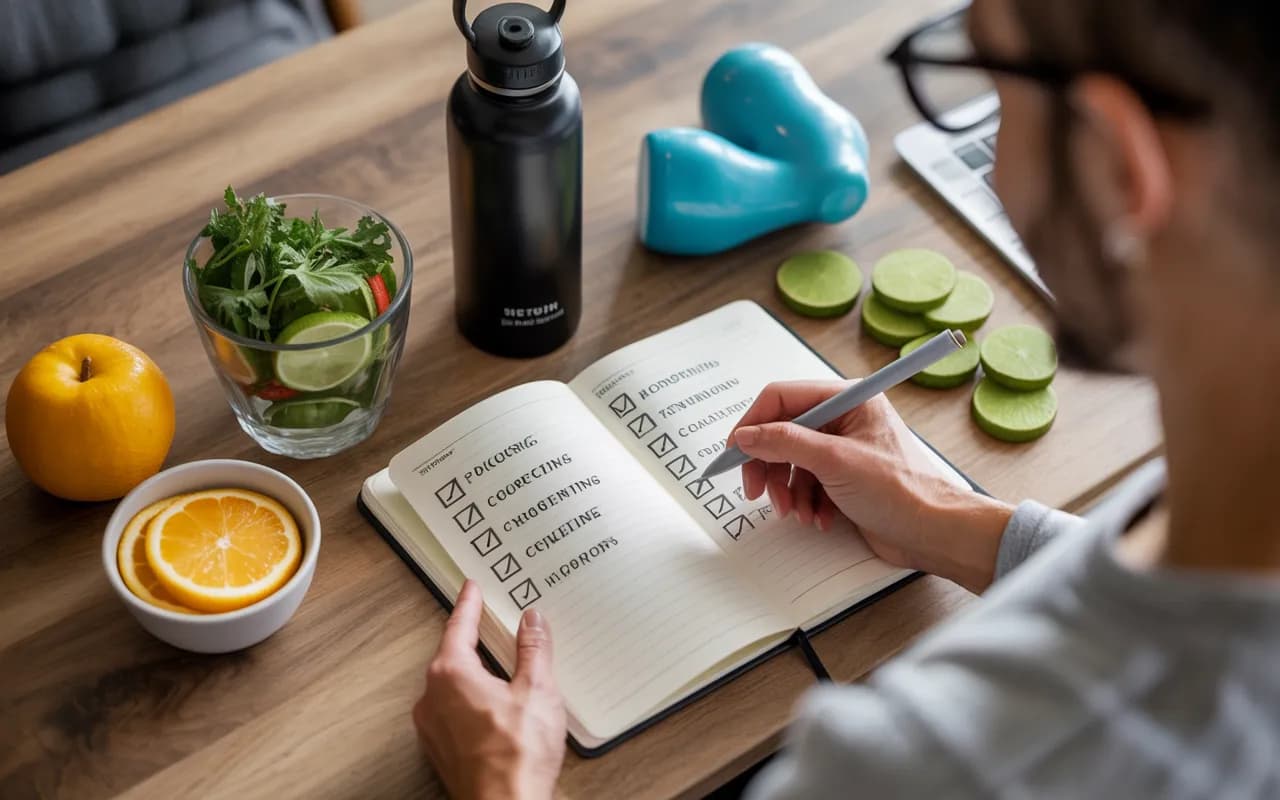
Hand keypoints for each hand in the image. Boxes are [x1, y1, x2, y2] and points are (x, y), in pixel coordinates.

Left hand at [413, 580, 566, 799]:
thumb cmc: (516, 756)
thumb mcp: (536, 690)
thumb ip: (533, 649)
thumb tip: (532, 621)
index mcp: (451, 674)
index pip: (459, 626)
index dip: (468, 604)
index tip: (470, 589)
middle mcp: (432, 697)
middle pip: (452, 655)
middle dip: (471, 638)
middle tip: (485, 621)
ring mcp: (432, 726)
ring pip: (451, 685)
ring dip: (472, 673)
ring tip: (497, 666)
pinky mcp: (440, 749)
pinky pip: (452, 711)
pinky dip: (470, 700)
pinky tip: (493, 707)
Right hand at [728, 381, 1013, 592]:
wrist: (934, 533)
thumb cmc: (900, 491)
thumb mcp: (834, 461)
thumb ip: (784, 443)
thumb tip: (745, 436)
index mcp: (848, 398)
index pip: (782, 398)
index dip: (753, 424)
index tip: (734, 453)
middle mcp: (844, 418)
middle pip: (782, 432)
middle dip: (768, 465)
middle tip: (755, 492)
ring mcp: (844, 448)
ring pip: (791, 461)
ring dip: (787, 490)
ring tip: (796, 512)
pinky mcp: (844, 477)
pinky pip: (807, 483)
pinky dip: (805, 502)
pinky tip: (818, 518)